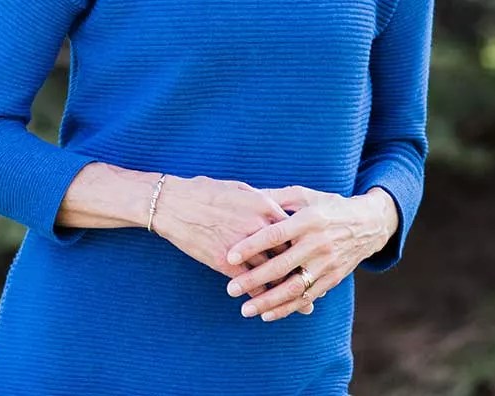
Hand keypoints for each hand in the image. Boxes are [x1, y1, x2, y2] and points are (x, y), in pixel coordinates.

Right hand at [150, 176, 316, 315]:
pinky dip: (263, 296)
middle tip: (321, 285)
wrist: (172, 204)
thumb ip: (262, 200)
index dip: (307, 245)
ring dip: (291, 292)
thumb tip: (277, 206)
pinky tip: (272, 306)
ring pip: (274, 274)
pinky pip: (250, 284)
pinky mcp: (225, 263)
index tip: (318, 256)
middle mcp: (258, 228)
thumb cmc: (204, 192)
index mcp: (265, 206)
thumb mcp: (239, 188)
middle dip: (306, 271)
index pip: (295, 230)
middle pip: (291, 254)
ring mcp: (243, 247)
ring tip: (306, 305)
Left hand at [220, 186, 398, 322]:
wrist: (368, 224)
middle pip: (282, 266)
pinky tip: (267, 314)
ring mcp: (327, 264)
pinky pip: (308, 297)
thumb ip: (275, 198)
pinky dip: (287, 308)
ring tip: (246, 310)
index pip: (275, 235)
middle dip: (254, 280)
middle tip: (231, 289)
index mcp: (308, 220)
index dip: (252, 246)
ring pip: (295, 288)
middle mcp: (318, 244)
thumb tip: (246, 196)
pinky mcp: (333, 278)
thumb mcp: (303, 195)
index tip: (230, 256)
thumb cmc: (327, 206)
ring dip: (269, 301)